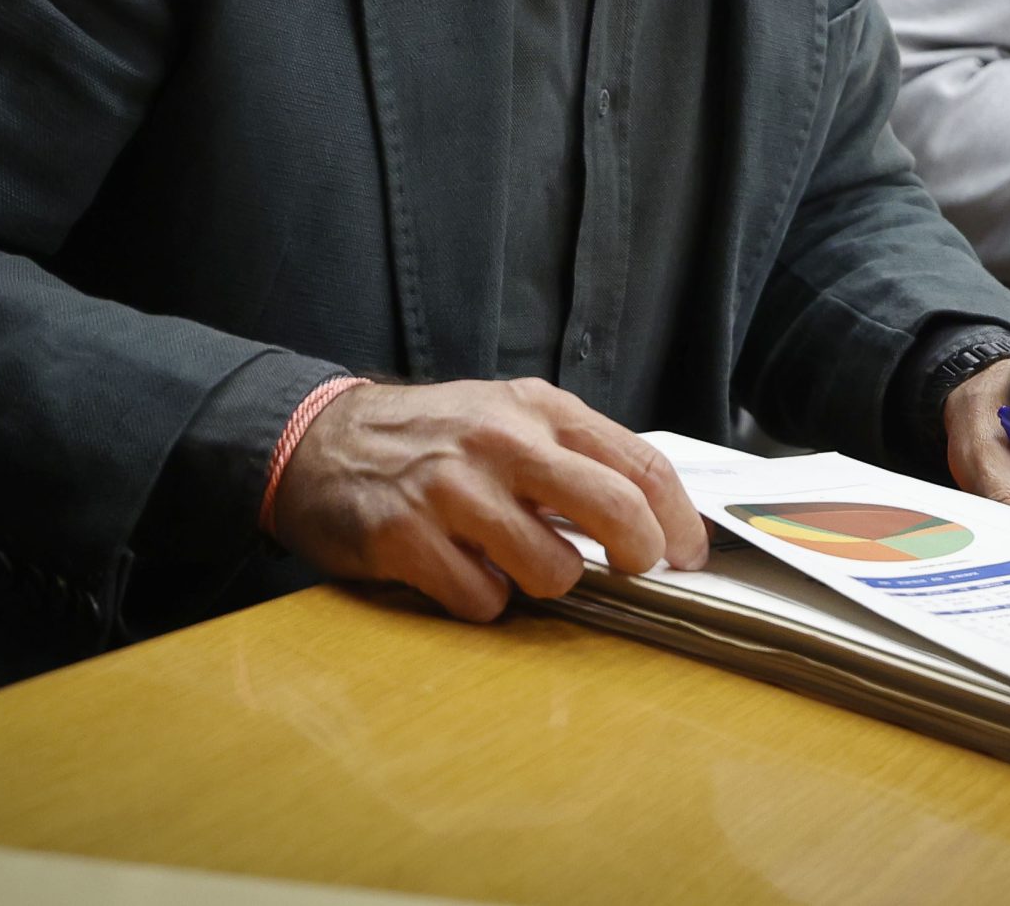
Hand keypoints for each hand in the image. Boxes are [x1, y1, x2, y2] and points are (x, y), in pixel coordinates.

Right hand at [270, 377, 709, 621]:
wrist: (322, 441)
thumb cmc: (434, 438)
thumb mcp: (509, 417)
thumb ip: (574, 455)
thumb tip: (652, 514)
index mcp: (539, 409)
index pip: (640, 463)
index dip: (677, 519)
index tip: (687, 553)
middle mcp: (502, 442)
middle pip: (614, 508)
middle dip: (637, 553)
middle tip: (631, 570)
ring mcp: (453, 490)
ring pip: (551, 570)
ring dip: (543, 583)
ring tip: (511, 561)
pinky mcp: (406, 537)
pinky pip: (482, 600)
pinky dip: (482, 600)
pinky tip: (460, 572)